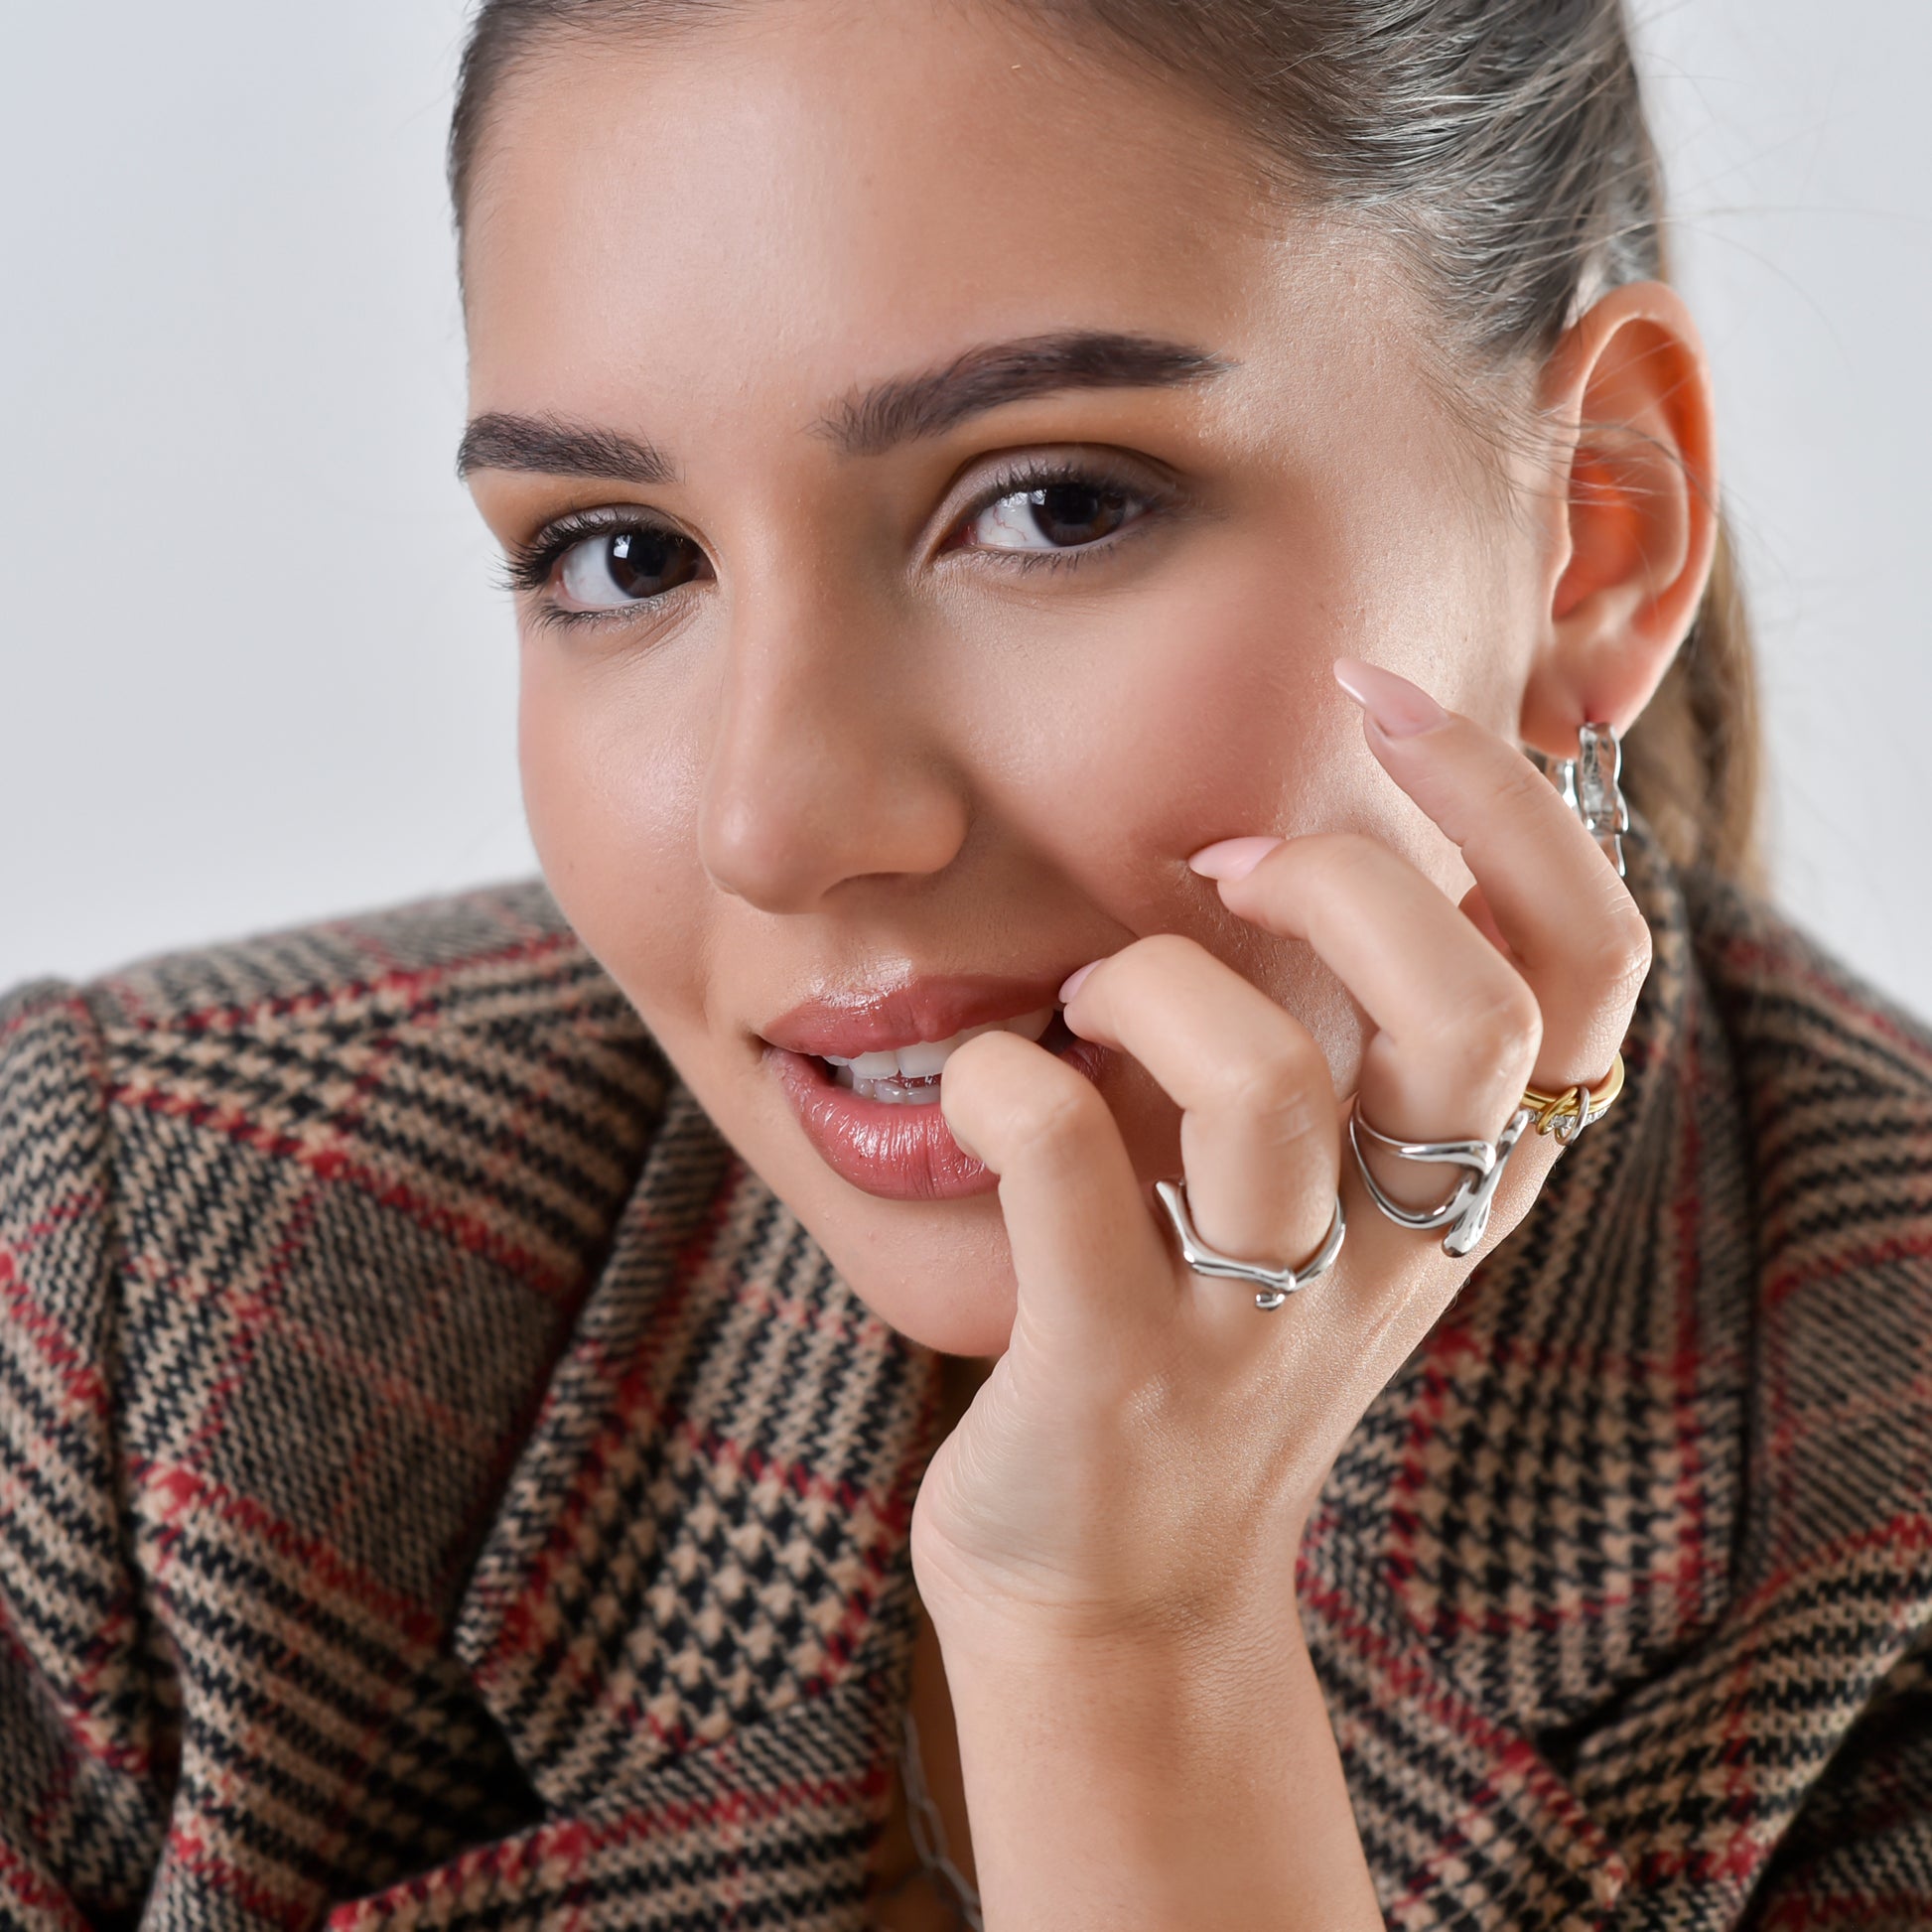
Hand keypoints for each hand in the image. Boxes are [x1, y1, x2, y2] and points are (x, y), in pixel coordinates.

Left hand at [914, 658, 1650, 1650]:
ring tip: (1087, 993)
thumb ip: (1358, 1043)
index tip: (1383, 696)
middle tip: (1221, 861)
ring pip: (1268, 1094)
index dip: (1512, 808)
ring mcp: (1257, 1320)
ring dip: (1155, 985)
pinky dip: (1008, 1084)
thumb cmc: (1201, 1334)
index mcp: (1464, 1182)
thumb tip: (1320, 819)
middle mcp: (1397, 1249)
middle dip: (1347, 877)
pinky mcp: (1115, 1369)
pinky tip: (982, 1082)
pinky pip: (1068, 1175)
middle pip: (1476, 1015)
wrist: (1114, 1595)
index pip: (1588, 965)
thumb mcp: (1331, 1196)